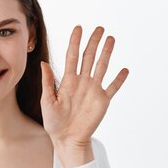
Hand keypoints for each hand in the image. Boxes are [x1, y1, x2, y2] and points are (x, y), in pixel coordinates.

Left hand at [40, 25, 128, 153]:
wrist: (66, 139)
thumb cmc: (54, 122)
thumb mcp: (47, 101)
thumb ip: (48, 83)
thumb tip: (43, 63)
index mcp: (68, 81)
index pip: (72, 56)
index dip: (75, 42)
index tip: (78, 28)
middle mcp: (82, 82)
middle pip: (89, 57)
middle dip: (93, 42)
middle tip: (99, 28)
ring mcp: (93, 90)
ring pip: (101, 67)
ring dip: (106, 53)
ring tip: (111, 39)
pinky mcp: (103, 101)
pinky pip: (113, 88)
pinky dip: (119, 79)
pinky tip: (124, 70)